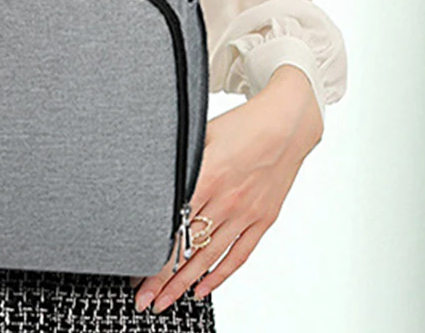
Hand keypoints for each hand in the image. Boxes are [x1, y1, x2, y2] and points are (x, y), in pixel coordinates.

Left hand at [130, 64, 323, 312]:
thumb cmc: (242, 124)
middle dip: (164, 278)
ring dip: (186, 283)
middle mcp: (227, 200)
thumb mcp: (201, 134)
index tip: (138, 274)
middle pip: (189, 249)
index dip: (154, 254)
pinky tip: (203, 288)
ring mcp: (246, 213)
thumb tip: (153, 177)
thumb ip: (180, 161)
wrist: (286, 124)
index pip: (174, 227)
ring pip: (210, 257)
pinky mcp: (263, 219)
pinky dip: (220, 274)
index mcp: (207, 177)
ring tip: (167, 301)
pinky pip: (239, 254)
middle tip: (145, 300)